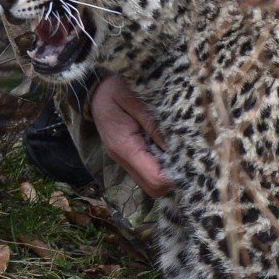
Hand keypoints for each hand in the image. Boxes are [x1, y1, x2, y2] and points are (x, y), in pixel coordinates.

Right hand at [90, 74, 172, 197]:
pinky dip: (157, 167)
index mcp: (125, 147)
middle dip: (171, 180)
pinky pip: (145, 173)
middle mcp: (123, 159)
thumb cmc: (113, 91)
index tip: (185, 161)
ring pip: (149, 184)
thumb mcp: (134, 102)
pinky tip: (163, 149)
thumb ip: (152, 125)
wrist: (92, 89)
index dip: (173, 176)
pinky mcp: (125, 157)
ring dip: (165, 174)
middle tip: (181, 159)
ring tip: (173, 153)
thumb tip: (172, 148)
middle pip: (153, 189)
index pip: (154, 179)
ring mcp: (123, 160)